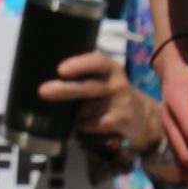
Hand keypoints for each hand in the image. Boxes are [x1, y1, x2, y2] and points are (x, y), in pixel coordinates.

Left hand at [40, 47, 154, 155]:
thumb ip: (85, 76)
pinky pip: (94, 125)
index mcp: (110, 68)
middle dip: (65, 90)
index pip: (97, 62)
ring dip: (72, 113)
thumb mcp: (105, 79)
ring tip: (62, 113)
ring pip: (88, 109)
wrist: (145, 118)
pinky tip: (79, 125)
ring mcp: (121, 104)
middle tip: (43, 91)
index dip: (79, 64)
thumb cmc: (113, 94)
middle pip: (88, 87)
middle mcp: (117, 84)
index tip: (60, 70)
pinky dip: (82, 126)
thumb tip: (48, 77)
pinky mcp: (122, 122)